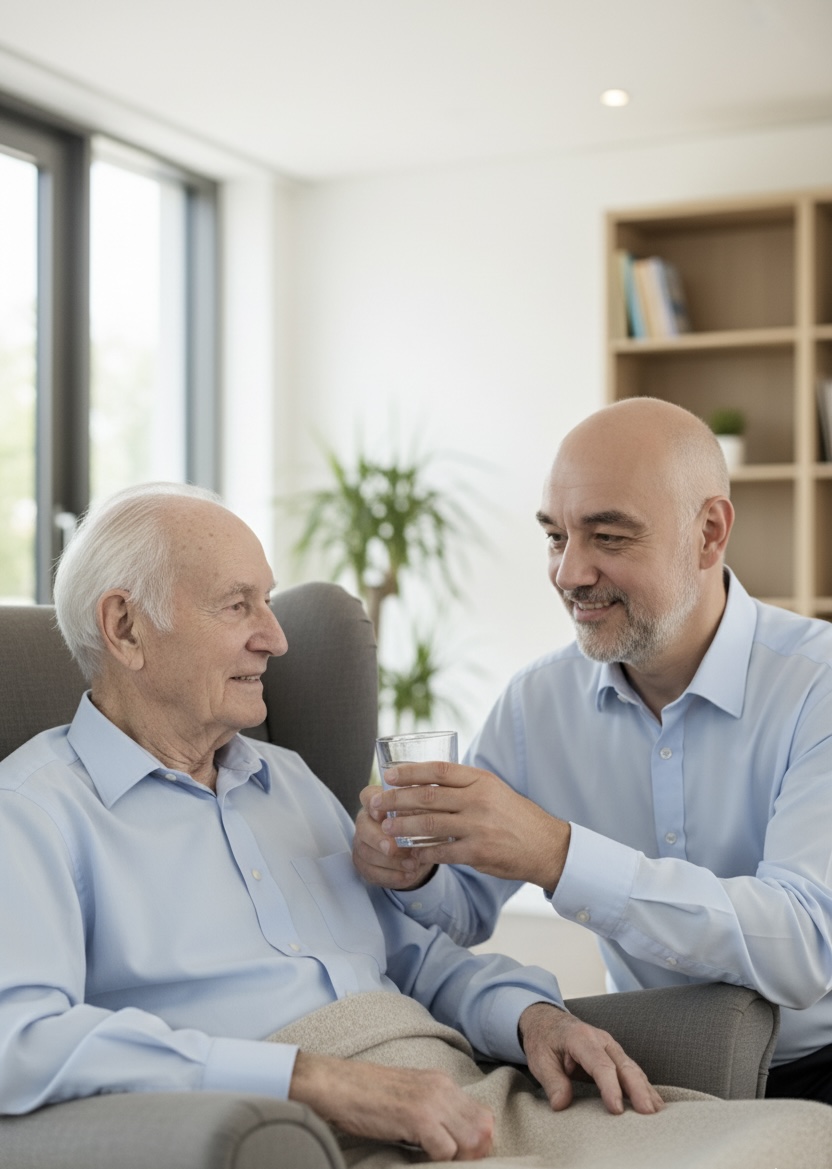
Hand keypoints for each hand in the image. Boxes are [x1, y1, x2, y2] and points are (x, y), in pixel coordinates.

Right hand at [290, 1051, 493, 1159]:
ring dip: (460, 1159)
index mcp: (441, 1082)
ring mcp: (431, 1100)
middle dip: (476, 1153)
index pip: (482, 1115)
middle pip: (484, 1127)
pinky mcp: (418, 1116)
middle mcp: (442, 1087)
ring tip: (438, 1163)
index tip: (461, 1158)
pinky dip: (439, 1162)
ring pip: (473, 1139)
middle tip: (453, 1164)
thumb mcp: (408, 1096)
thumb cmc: (364, 1095)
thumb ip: (432, 1110)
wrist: (335, 1083)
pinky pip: (446, 1150)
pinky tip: (420, 1160)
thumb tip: (450, 1141)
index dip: (477, 1142)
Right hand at [353, 788, 438, 888]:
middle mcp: (366, 821)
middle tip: (392, 848)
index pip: (368, 796)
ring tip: (413, 865)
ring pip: (366, 852)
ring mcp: (362, 844)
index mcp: (378, 803)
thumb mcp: (424, 815)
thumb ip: (423, 813)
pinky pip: (372, 872)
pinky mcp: (365, 865)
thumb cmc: (420, 825)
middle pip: (362, 826)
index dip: (372, 804)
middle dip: (377, 839)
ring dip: (390, 861)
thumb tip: (431, 817)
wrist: (419, 852)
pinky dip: (392, 876)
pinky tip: (409, 876)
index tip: (381, 814)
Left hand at [366, 762, 570, 890]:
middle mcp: (479, 800)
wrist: (545, 845)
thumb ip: (464, 785)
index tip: (389, 776)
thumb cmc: (514, 815)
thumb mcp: (493, 789)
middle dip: (396, 800)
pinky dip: (421, 851)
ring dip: (402, 826)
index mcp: (480, 780)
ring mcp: (478, 827)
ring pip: (429, 824)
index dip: (410, 772)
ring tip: (386, 828)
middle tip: (377, 804)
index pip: (438, 771)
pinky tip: (409, 851)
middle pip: (427, 797)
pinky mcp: (478, 852)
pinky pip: (441, 851)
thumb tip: (426, 781)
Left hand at [518, 1003, 663, 1115]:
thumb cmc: (544, 1041)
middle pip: (624, 1065)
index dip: (610, 1087)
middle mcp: (601, 1040)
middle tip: (648, 1113)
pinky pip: (632, 1071)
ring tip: (657, 1112)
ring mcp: (611, 1047)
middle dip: (638, 1089)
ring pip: (633, 1068)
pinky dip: (644, 1086)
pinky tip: (654, 1102)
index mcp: (581, 1038)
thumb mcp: (540, 1060)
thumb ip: (552, 1081)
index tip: (616, 1110)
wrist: (548, 1021)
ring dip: (646, 1089)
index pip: (600, 1064)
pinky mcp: (615, 1056)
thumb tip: (561, 1105)